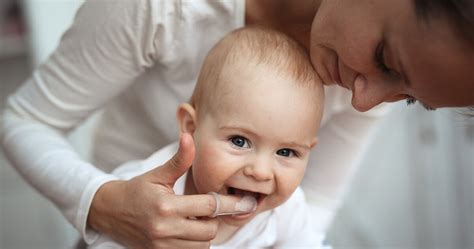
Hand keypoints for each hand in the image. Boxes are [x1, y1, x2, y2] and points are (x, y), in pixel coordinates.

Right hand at [87, 133, 249, 248]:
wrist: (108, 212)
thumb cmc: (136, 190)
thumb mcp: (158, 174)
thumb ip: (179, 160)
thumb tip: (189, 138)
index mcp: (166, 205)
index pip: (209, 206)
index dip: (229, 203)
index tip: (245, 202)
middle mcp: (164, 228)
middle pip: (209, 229)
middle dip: (213, 219)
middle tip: (204, 209)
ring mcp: (161, 245)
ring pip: (202, 245)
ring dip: (204, 233)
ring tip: (193, 220)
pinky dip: (194, 244)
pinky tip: (186, 231)